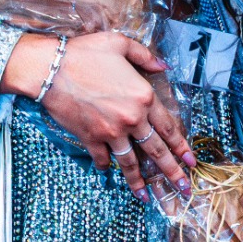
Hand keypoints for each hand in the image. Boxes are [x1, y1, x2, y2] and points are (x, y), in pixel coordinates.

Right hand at [2, 32, 193, 198]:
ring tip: (149, 197)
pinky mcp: (90, 138)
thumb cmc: (85, 53)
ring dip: (139, 181)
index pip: (169, 127)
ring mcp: (110, 131)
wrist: (50, 68)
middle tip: (183, 188)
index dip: (181, 146)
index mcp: (144, 97)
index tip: (191, 162)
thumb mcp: (121, 44)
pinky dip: (106, 167)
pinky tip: (110, 174)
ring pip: (130, 161)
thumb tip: (163, 66)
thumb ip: (145, 57)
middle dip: (171, 171)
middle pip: (155, 150)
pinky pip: (102, 158)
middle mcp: (131, 118)